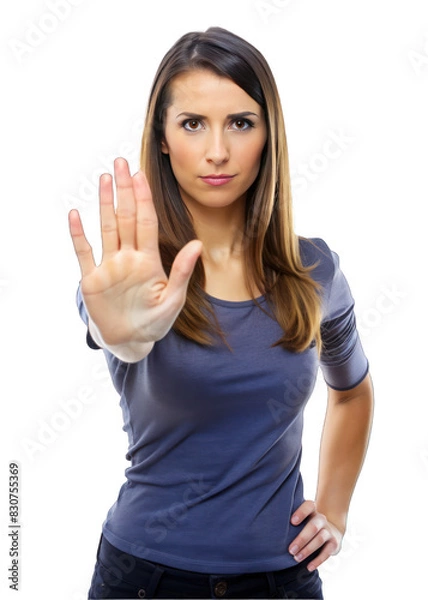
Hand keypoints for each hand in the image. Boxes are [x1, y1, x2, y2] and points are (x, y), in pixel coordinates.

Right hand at [68, 157, 201, 347]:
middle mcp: (128, 257)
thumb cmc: (155, 321)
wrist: (131, 341)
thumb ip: (182, 271)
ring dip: (104, 204)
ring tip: (103, 179)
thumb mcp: (173, 298)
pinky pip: (84, 252)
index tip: (141, 175)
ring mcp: (109, 266)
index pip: (146, 222)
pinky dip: (79, 234)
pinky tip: (75, 215)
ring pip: (106, 228)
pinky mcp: (92, 280)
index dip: (144, 198)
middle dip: (124, 190)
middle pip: (126, 217)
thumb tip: (197, 244)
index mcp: (148, 260)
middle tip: (120, 163)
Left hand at [288, 500, 343, 571]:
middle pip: (313, 526)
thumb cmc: (307, 525)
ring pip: (319, 539)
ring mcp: (328, 530)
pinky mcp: (334, 543)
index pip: (309, 506)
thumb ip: (291, 521)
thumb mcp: (302, 519)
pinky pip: (327, 552)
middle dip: (301, 539)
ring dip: (307, 550)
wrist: (331, 530)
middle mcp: (321, 519)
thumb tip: (270, 529)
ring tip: (296, 558)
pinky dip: (317, 560)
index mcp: (312, 510)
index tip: (291, 522)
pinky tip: (309, 567)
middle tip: (290, 550)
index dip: (301, 512)